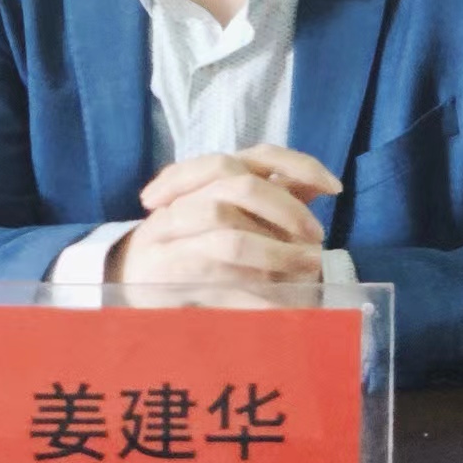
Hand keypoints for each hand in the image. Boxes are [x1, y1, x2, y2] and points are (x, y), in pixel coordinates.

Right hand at [107, 145, 341, 285]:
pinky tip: (279, 307)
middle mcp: (189, 196)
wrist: (128, 274)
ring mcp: (173, 234)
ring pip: (231, 236)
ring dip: (276, 254)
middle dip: (288, 211)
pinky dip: (255, 296)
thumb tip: (323, 185)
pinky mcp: (167, 272)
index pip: (259, 155)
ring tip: (306, 268)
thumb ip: (273, 197)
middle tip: (316, 237)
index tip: (334, 188)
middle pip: (241, 187)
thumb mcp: (233, 214)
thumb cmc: (192, 241)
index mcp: (210, 177)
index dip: (300, 165)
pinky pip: (219, 281)